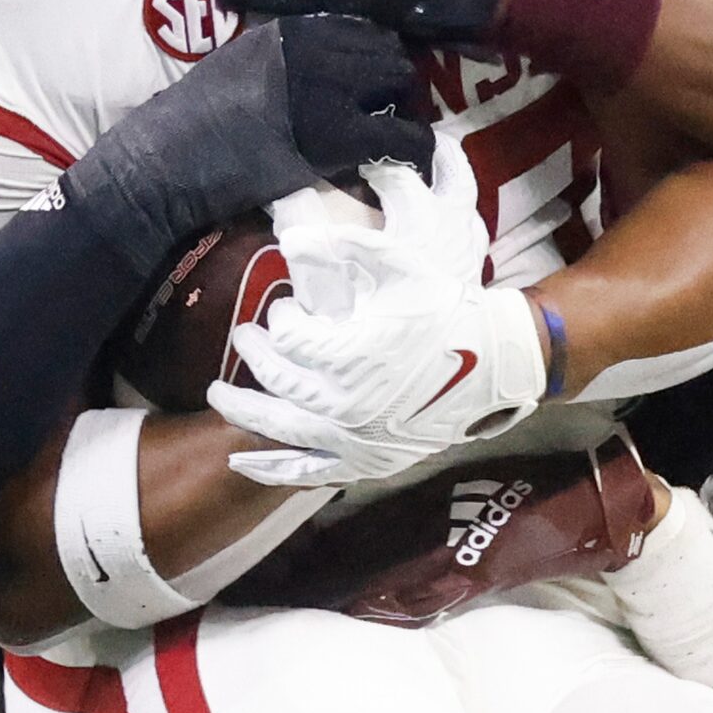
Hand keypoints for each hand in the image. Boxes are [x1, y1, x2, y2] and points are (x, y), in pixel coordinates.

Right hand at [59, 13, 431, 274]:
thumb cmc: (190, 123)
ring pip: (403, 86)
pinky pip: (404, 136)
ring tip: (395, 136)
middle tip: (389, 112)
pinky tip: (408, 163)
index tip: (373, 83)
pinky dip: (415, 150)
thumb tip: (325, 65)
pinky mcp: (338, 137)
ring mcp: (328, 90)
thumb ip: (283, 57)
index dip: (375, 56)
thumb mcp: (237, 64)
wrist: (165, 164)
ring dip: (406, 111)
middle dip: (395, 83)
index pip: (362, 27)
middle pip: (388, 53)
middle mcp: (314, 49)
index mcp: (288, 29)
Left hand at [211, 136, 546, 485]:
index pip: (289, 338)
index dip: (280, 320)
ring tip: (218, 397)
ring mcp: (355, 439)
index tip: (284, 309)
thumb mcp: (398, 267)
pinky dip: (272, 469)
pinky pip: (309, 472)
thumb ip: (342, 247)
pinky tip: (242, 464)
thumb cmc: (445, 311)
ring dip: (245, 414)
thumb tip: (288, 240)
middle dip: (255, 359)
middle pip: (278, 384)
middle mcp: (347, 405)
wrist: (493, 365)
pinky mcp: (367, 462)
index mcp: (351, 356)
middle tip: (240, 339)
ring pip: (283, 431)